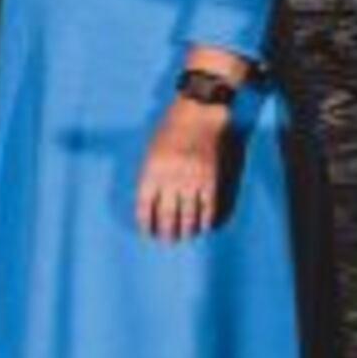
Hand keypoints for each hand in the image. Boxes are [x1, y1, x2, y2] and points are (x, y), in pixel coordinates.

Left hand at [135, 104, 226, 241]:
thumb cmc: (169, 132)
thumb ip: (149, 177)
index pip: (145, 205)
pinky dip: (206, 220)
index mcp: (152, 170)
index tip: (147, 232)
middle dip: (167, 231)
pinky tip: (203, 227)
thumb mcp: (150, 152)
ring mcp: (193, 180)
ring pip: (189, 215)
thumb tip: (149, 205)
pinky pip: (208, 207)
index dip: (146, 222)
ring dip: (186, 230)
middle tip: (167, 241)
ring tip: (184, 237)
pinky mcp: (211, 180)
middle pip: (168, 214)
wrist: (198, 117)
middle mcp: (171, 178)